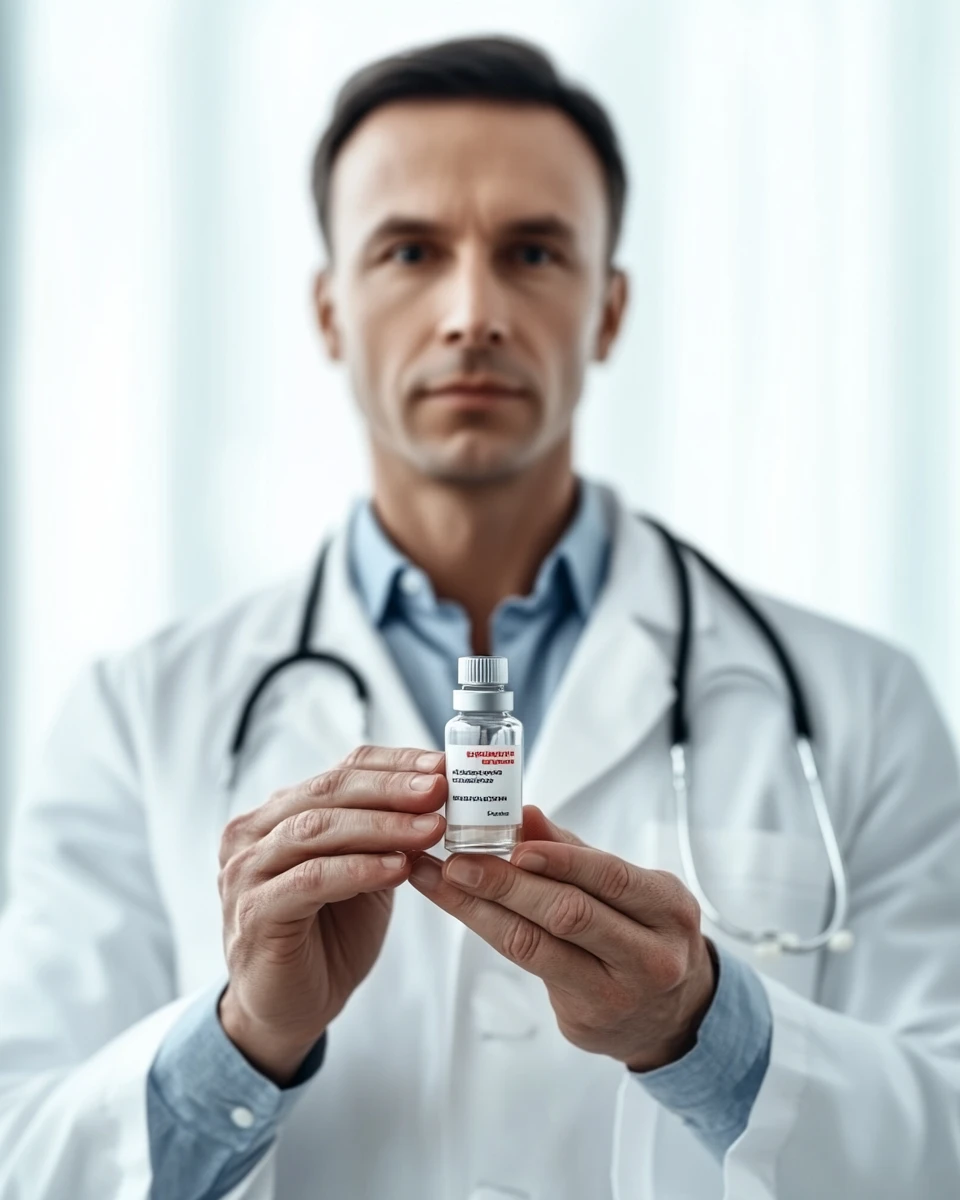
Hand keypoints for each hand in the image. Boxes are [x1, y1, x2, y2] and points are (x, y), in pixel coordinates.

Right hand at [217, 745, 445, 1083]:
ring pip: (318, 829)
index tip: (442, 766)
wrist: (290, 1008)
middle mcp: (253, 832)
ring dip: (381, 826)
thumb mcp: (363, 871)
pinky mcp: (253, 912)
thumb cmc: (328, 934)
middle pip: (329, 792)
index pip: (342, 770)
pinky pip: (311, 879)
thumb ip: (384, 834)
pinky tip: (397, 868)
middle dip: (391, 789)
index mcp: (279, 813)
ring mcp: (246, 871)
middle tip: (439, 790)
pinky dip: (358, 869)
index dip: (394, 765)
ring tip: (430, 828)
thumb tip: (436, 794)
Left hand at [408, 806, 716, 1071]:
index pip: (609, 877)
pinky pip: (528, 969)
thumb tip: (526, 815)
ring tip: (443, 881)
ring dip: (481, 909)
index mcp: (668, 909)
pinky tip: (464, 909)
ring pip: (537, 946)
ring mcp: (617, 994)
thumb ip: (575, 852)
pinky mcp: (584, 1021)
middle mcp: (651, 956)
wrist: (671, 1013)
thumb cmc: (644, 933)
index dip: (559, 860)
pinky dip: (491, 932)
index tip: (512, 842)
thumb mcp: (631, 889)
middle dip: (505, 884)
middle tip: (457, 861)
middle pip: (568, 914)